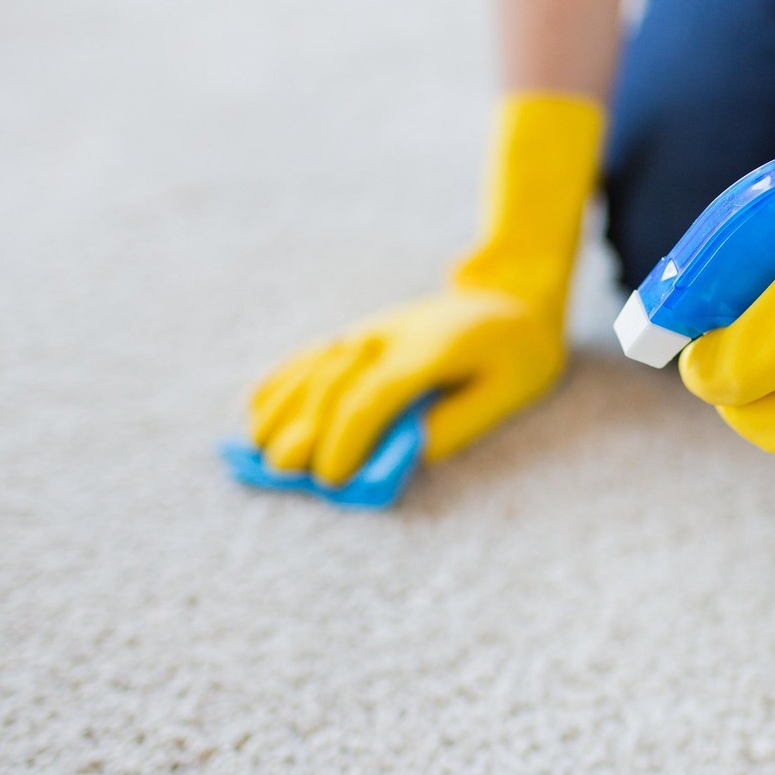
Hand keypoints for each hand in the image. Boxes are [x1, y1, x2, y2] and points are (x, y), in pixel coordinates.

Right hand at [242, 92, 603, 483]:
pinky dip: (281, 381)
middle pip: (331, 388)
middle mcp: (389, 338)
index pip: (371, 398)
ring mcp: (370, 332)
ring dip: (283, 410)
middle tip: (288, 476)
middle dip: (305, 434)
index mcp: (428, 353)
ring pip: (312, 370)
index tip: (332, 479)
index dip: (346, 440)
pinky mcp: (362, 333)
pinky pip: (310, 354)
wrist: (511, 295)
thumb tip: (406, 455)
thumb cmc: (517, 354)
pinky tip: (257, 411)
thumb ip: (457, 424)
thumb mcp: (508, 393)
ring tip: (262, 453)